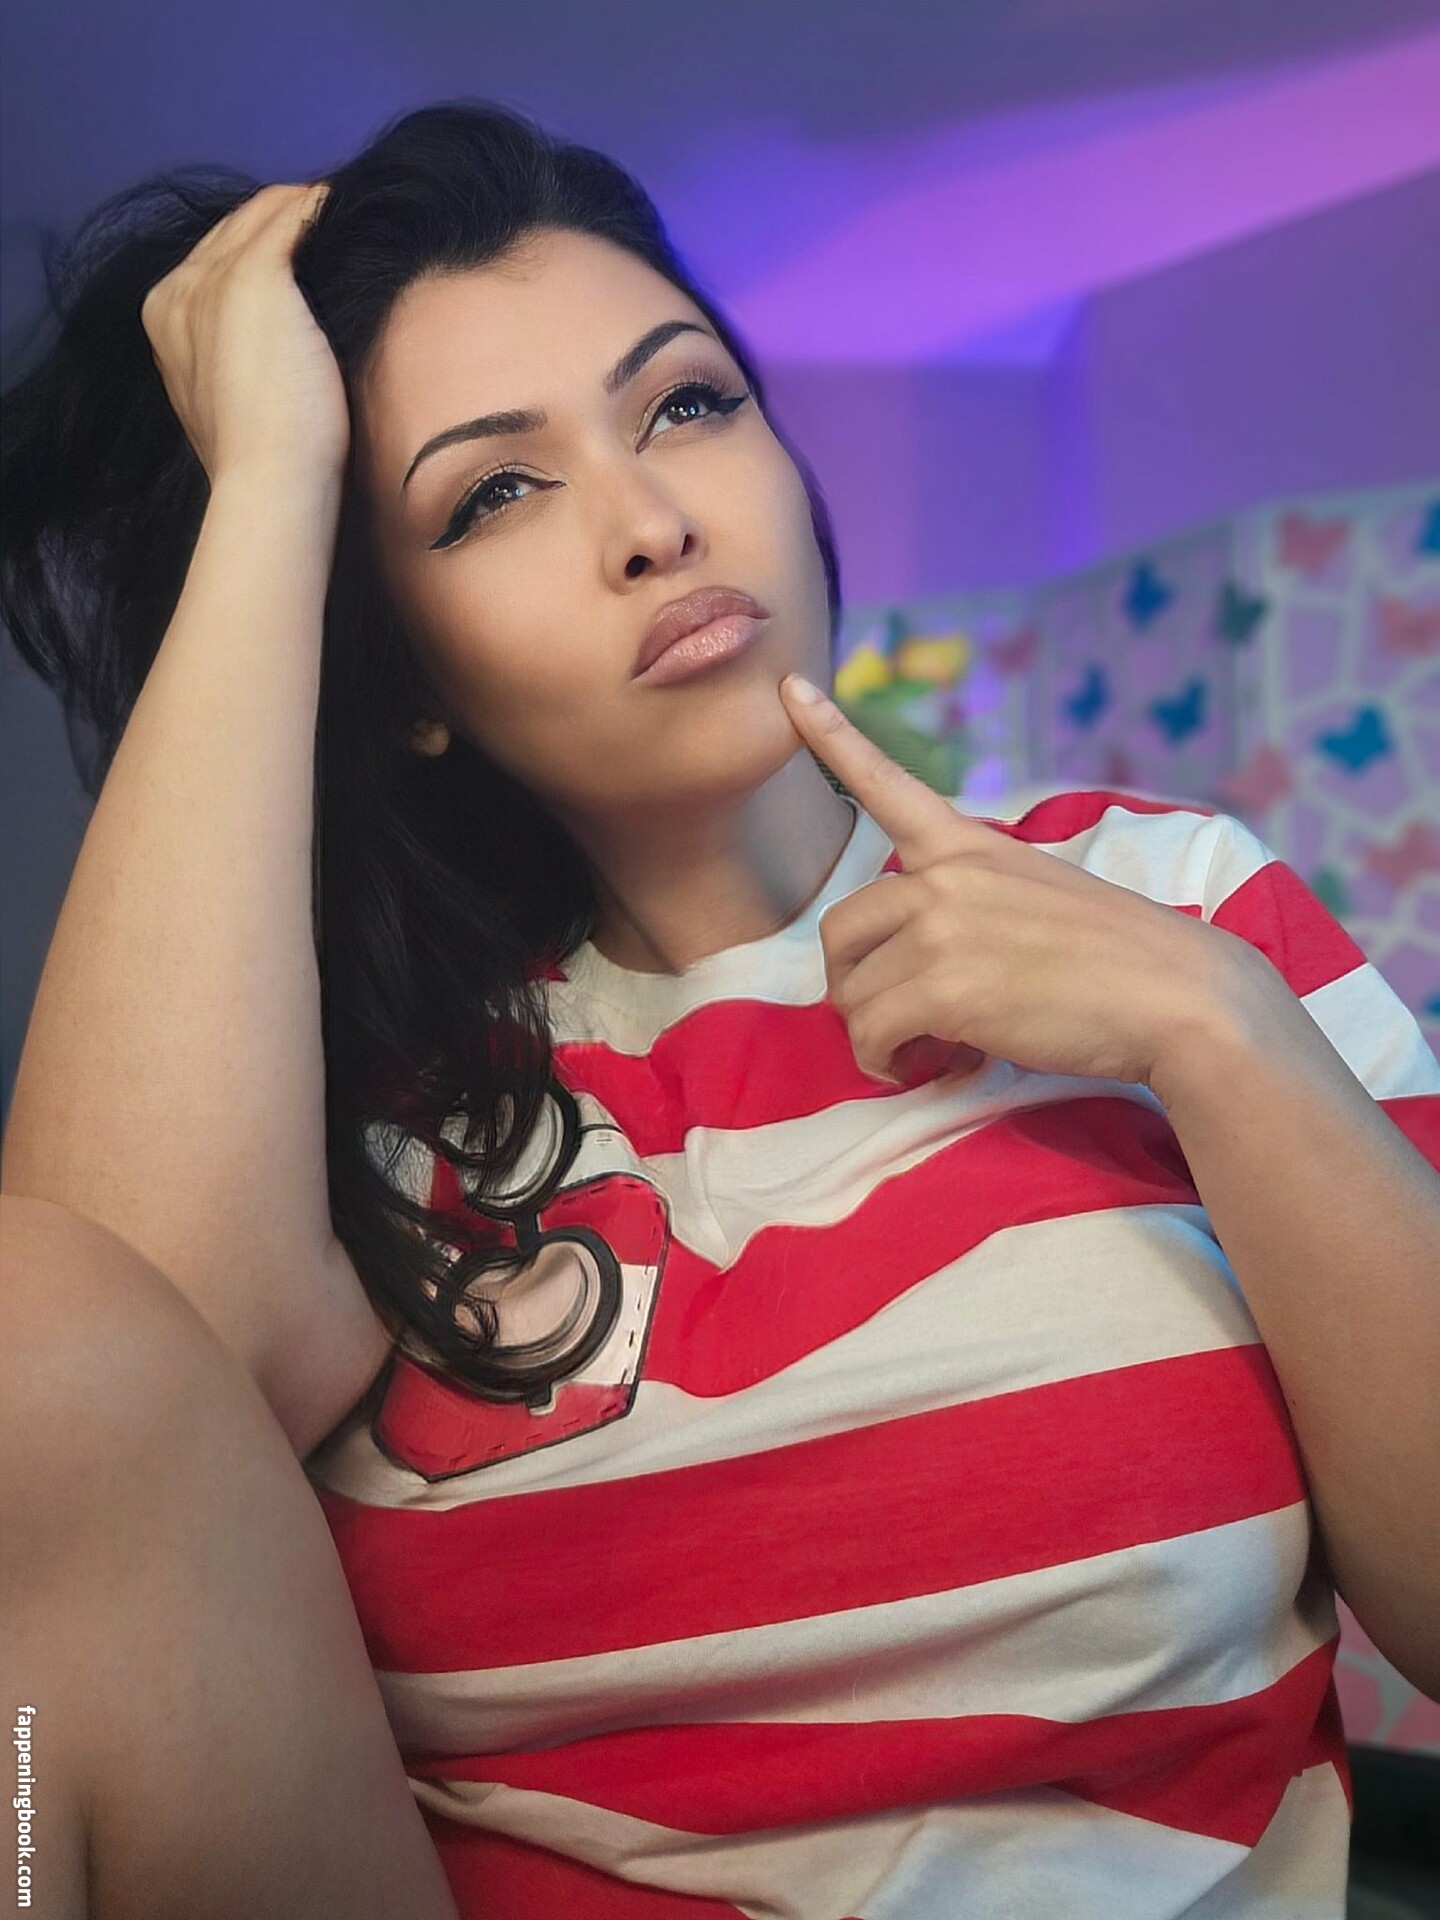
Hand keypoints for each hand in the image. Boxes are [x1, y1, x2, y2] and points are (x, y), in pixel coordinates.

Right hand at [140, 181, 349, 486]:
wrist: (267, 480)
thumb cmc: (262, 458)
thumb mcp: (229, 396)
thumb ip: (236, 354)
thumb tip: (281, 341)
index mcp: (165, 316)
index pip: (216, 255)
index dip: (264, 245)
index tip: (308, 248)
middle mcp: (179, 287)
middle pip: (237, 225)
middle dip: (285, 219)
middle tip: (338, 221)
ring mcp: (213, 277)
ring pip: (265, 212)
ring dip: (307, 208)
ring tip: (351, 214)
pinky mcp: (255, 274)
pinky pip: (293, 217)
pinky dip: (321, 208)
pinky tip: (349, 211)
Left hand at [779, 674, 1249, 1090]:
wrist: (1177, 995)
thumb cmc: (1120, 961)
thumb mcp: (1042, 898)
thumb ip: (974, 910)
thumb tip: (928, 971)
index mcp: (971, 845)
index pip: (887, 783)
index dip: (831, 733)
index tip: (790, 685)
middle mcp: (946, 876)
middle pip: (840, 930)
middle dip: (858, 986)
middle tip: (906, 1021)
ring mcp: (941, 927)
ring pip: (853, 993)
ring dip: (880, 1034)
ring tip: (933, 1048)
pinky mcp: (941, 986)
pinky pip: (872, 1035)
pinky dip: (890, 1063)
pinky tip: (934, 1066)